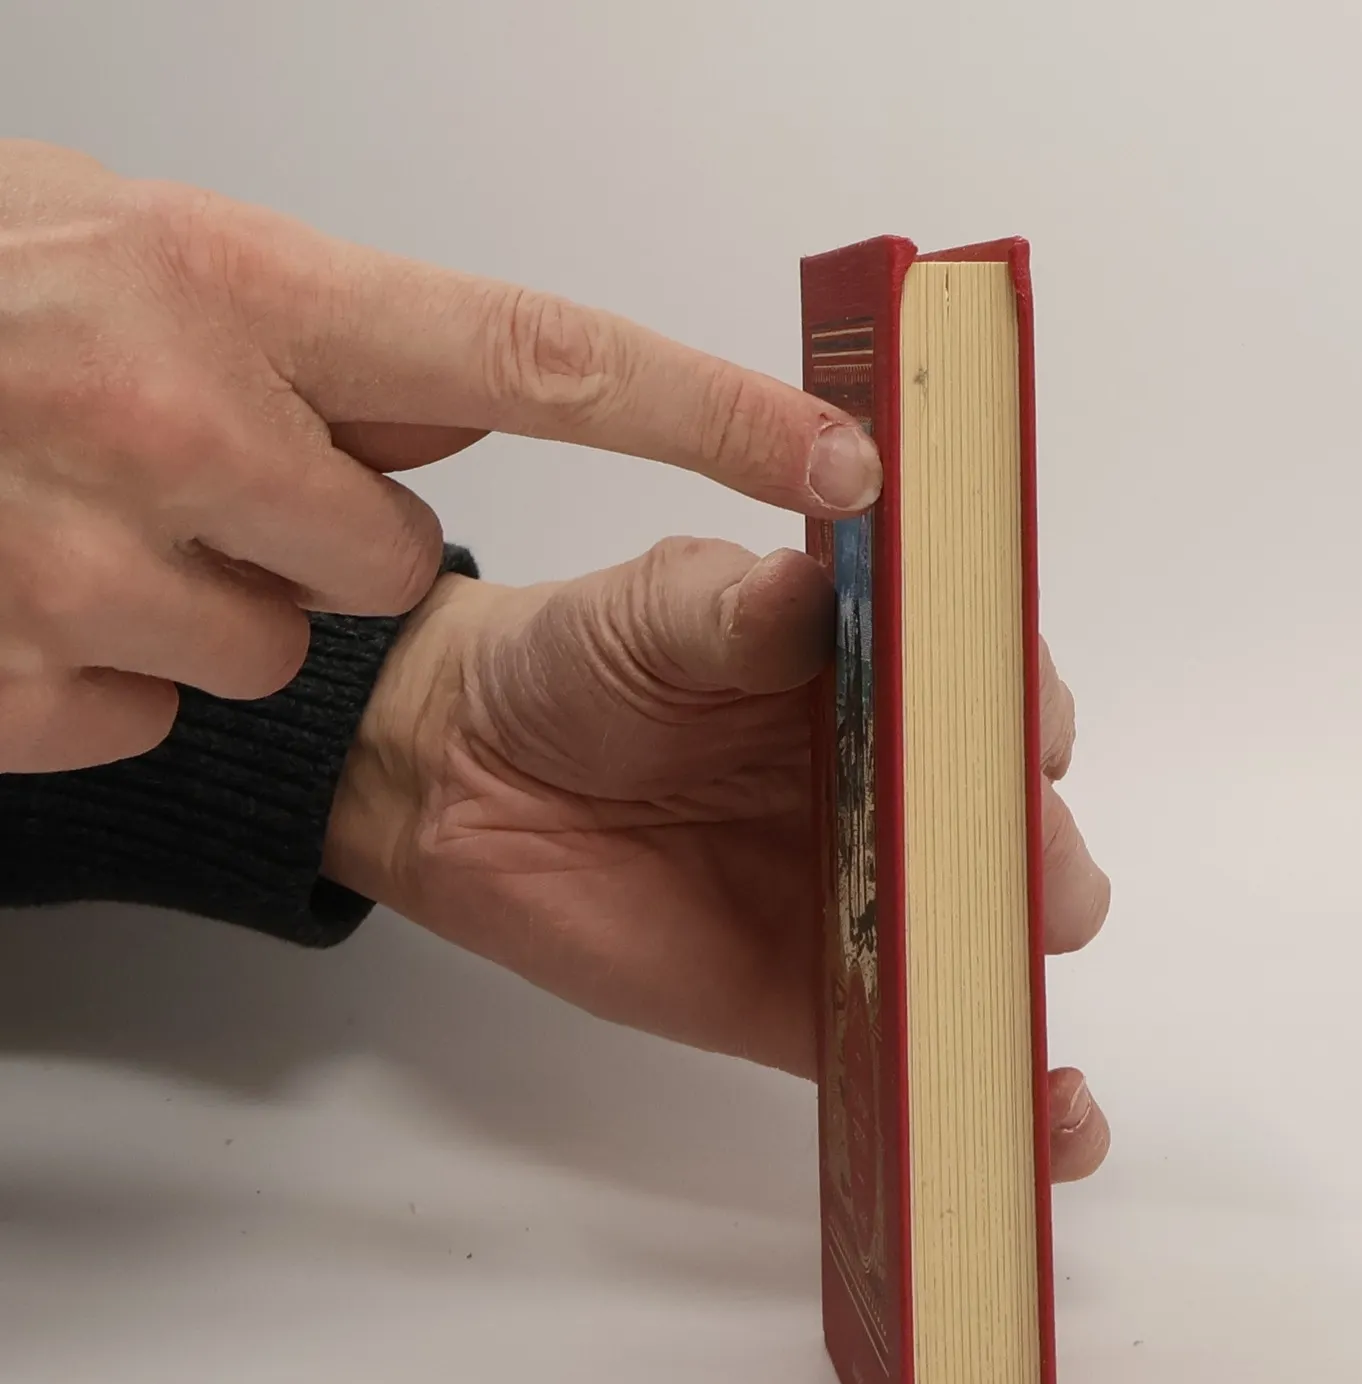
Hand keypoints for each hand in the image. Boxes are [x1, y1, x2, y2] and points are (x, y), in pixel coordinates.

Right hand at [0, 141, 879, 772]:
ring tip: (94, 515)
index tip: (839, 457)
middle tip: (197, 467)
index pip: (539, 357)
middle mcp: (170, 419)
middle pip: (390, 557)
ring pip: (274, 649)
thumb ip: (329, 339)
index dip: (708, 415)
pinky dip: (113, 663)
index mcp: (229, 286)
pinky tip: (34, 585)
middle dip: (325, 535)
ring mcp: (88, 561)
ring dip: (215, 601)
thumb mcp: (155, 257)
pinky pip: (159, 707)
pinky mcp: (26, 681)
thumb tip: (471, 404)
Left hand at [322, 542, 1111, 1178]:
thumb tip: (810, 591)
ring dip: (1021, 972)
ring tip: (997, 980)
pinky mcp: (821, 1009)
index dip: (1026, 720)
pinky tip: (1044, 1116)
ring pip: (993, 950)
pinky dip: (998, 1091)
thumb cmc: (578, 665)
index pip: (1008, 705)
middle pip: (1025, 838)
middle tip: (985, 862)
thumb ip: (735, 609)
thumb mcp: (655, 611)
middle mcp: (906, 798)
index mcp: (890, 687)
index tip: (1012, 734)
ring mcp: (872, 910)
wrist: (468, 778)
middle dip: (1034, 853)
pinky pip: (926, 1053)